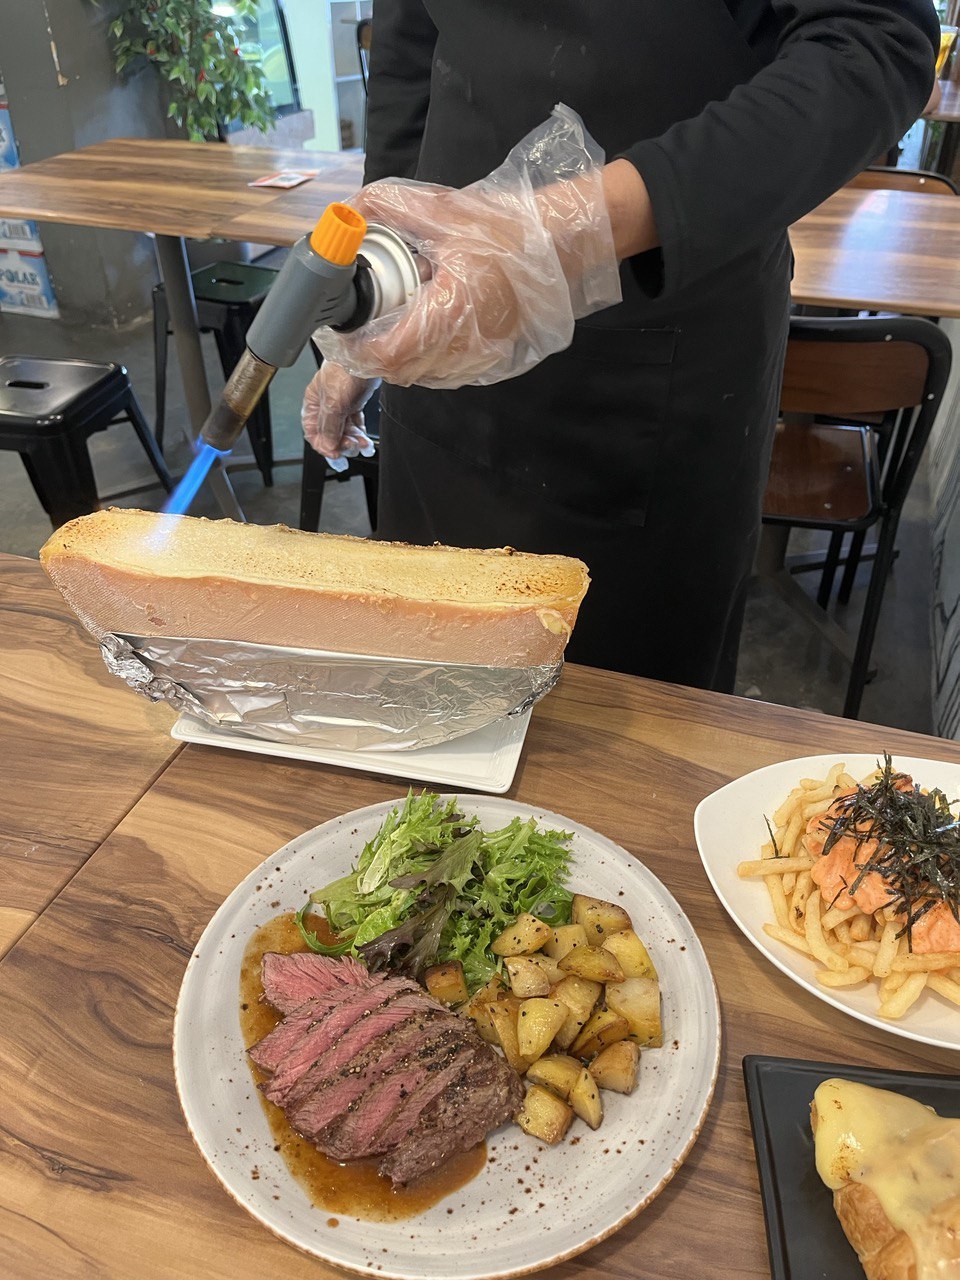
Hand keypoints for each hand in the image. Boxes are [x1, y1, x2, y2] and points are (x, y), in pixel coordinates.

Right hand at [301, 363, 377, 470]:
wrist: (367, 354)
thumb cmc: (346, 370)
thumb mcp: (334, 404)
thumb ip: (329, 428)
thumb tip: (328, 446)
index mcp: (313, 403)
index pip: (313, 433)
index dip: (324, 446)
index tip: (336, 454)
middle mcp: (325, 404)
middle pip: (330, 434)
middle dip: (342, 444)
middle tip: (352, 448)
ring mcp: (340, 402)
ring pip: (344, 430)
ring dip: (354, 441)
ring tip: (363, 444)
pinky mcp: (354, 401)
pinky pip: (355, 423)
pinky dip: (360, 434)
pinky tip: (366, 442)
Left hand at [316, 105, 621, 389]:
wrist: (559, 246)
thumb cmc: (506, 228)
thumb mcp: (439, 207)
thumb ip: (383, 205)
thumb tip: (344, 213)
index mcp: (450, 311)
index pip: (386, 354)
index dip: (356, 347)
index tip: (342, 328)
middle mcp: (464, 346)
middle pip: (397, 371)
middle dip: (371, 351)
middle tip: (358, 322)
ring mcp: (478, 360)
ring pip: (418, 375)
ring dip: (396, 355)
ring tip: (392, 320)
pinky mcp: (487, 363)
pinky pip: (441, 371)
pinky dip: (422, 356)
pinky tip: (423, 325)